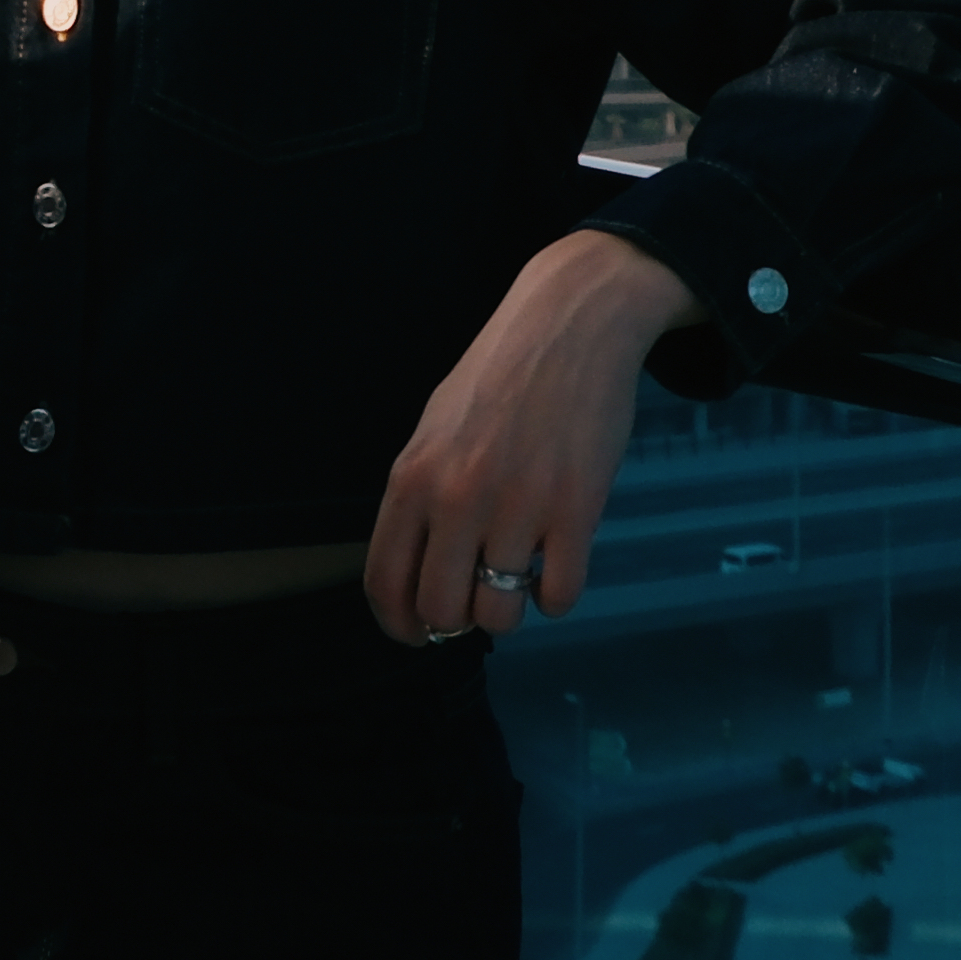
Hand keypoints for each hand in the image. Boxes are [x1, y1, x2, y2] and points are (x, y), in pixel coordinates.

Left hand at [362, 234, 700, 650]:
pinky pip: (559, 596)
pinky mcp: (575, 510)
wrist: (569, 325)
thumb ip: (422, 497)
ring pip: (499, 615)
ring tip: (518, 578)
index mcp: (411, 479)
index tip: (418, 634)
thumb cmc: (498, 376)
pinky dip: (555, 599)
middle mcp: (456, 499)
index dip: (400, 624)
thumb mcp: (434, 429)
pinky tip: (555, 568)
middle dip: (457, 621)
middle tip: (477, 600)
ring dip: (509, 612)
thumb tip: (420, 574)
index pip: (385, 583)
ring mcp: (517, 506)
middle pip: (441, 611)